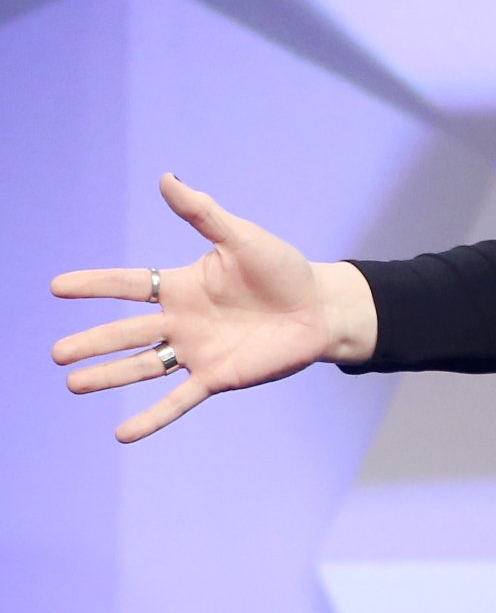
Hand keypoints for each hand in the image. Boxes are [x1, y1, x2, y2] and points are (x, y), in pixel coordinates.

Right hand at [50, 175, 372, 442]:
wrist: (321, 307)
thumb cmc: (283, 269)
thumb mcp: (242, 237)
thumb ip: (203, 213)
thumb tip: (167, 178)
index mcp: (183, 285)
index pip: (129, 285)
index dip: (95, 285)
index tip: (57, 286)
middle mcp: (182, 321)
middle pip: (127, 331)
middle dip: (92, 342)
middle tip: (57, 353)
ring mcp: (197, 351)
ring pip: (143, 366)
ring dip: (109, 376)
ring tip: (73, 384)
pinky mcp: (218, 377)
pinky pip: (178, 399)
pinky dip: (152, 417)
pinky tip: (123, 434)